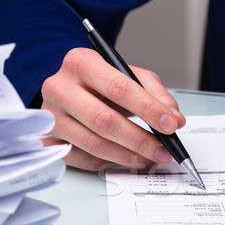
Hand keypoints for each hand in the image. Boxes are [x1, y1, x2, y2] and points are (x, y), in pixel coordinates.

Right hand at [41, 48, 185, 170]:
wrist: (67, 89)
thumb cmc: (100, 83)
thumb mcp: (130, 76)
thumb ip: (156, 94)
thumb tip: (175, 119)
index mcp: (81, 62)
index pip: (119, 88)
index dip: (149, 109)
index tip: (171, 125)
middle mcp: (59, 87)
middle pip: (105, 120)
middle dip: (140, 140)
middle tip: (163, 150)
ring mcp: (50, 116)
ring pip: (94, 144)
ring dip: (128, 156)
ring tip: (150, 158)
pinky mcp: (48, 139)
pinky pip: (82, 158)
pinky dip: (108, 162)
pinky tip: (125, 159)